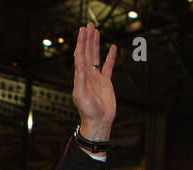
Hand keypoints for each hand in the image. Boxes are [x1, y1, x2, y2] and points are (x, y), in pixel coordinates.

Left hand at [72, 24, 116, 142]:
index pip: (80, 55)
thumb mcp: (81, 94)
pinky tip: (112, 48)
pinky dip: (110, 57)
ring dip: (95, 44)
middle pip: (87, 52)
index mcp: (80, 77)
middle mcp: (87, 75)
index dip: (81, 42)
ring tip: (96, 31)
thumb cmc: (88, 111)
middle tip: (89, 25)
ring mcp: (97, 78)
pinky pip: (108, 66)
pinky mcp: (106, 83)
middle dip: (87, 39)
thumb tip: (80, 62)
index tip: (83, 31)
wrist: (98, 122)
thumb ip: (80, 78)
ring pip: (96, 56)